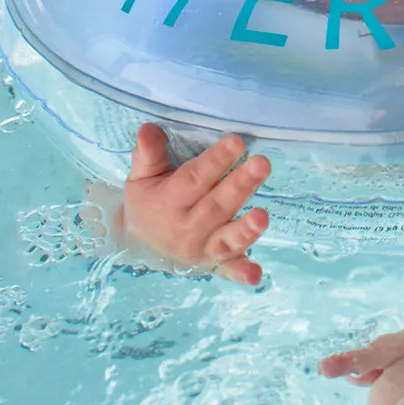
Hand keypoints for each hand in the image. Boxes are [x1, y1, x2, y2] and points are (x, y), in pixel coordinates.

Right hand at [122, 123, 270, 284]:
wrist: (140, 243)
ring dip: (245, 230)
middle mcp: (187, 227)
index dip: (216, 160)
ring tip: (263, 216)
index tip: (237, 142)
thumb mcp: (142, 177)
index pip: (195, 179)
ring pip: (226, 238)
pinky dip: (241, 273)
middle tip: (262, 164)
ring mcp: (203, 248)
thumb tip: (148, 128)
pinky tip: (256, 276)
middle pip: (217, 205)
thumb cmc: (149, 200)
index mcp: (169, 201)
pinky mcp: (215, 264)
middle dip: (241, 185)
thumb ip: (149, 154)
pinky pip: (228, 270)